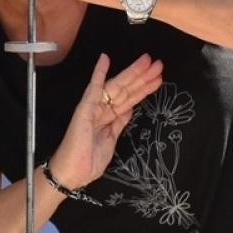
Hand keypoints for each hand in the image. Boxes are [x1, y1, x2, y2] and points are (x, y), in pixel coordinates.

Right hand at [47, 53, 162, 188]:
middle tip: (159, 64)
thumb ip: (119, 123)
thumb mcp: (112, 141)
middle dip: (143, 77)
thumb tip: (129, 109)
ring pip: (117, 87)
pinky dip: (99, 73)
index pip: (130, 99)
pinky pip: (93, 88)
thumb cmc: (89, 162)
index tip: (158, 78)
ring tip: (148, 62)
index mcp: (110, 118)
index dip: (144, 88)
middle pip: (127, 90)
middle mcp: (103, 110)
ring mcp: (94, 107)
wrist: (73, 173)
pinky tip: (105, 59)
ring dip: (132, 74)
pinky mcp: (85, 109)